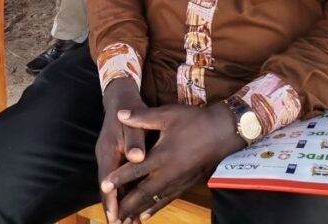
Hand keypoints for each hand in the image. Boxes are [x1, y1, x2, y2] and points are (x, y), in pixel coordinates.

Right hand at [96, 78, 148, 222]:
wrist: (120, 96)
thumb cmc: (129, 107)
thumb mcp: (134, 121)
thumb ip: (135, 140)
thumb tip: (137, 157)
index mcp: (108, 150)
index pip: (106, 181)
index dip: (111, 200)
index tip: (115, 218)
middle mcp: (104, 156)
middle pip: (106, 187)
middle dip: (113, 207)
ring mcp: (108, 157)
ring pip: (111, 185)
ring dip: (118, 202)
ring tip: (127, 221)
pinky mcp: (114, 157)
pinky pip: (116, 178)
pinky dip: (122, 192)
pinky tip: (130, 202)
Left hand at [101, 102, 244, 222]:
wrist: (223, 131)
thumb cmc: (194, 121)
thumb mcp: (167, 114)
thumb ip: (142, 117)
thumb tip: (119, 113)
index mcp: (162, 155)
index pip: (135, 169)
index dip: (119, 177)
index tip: (104, 186)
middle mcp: (168, 173)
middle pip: (143, 193)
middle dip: (126, 205)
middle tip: (112, 217)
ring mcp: (178, 181)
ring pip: (154, 200)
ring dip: (138, 211)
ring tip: (124, 222)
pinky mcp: (186, 183)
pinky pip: (167, 200)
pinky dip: (154, 208)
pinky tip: (145, 216)